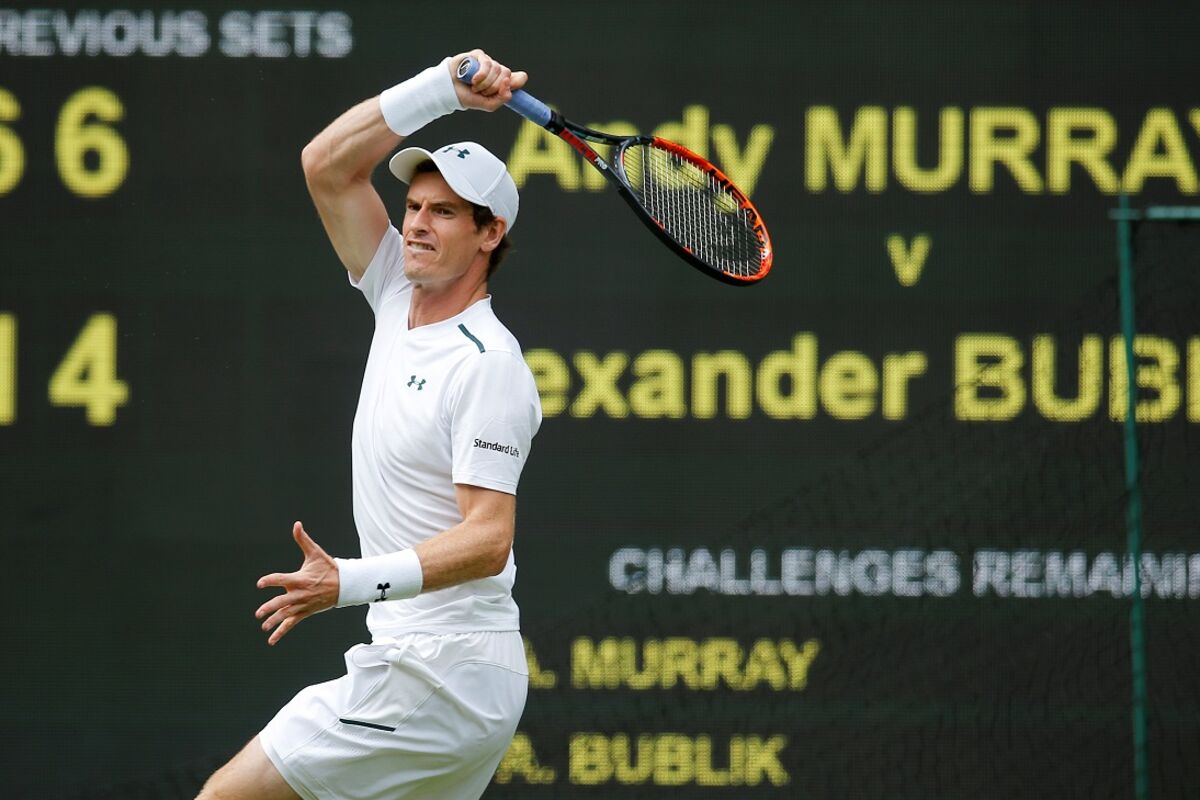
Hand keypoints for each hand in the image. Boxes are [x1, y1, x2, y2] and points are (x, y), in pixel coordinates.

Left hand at [255, 521, 338, 644]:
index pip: (281, 580)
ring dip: (274, 622)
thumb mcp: (316, 553)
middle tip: (258, 613)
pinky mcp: (305, 612)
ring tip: (264, 626)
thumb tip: (297, 524)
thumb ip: (303, 540)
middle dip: (269, 608)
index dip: (270, 581)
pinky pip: (291, 624)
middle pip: (281, 602)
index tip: (260, 583)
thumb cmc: (328, 568)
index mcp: (299, 579)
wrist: (345, 584)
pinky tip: (271, 640)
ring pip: (285, 615)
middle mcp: (299, 594)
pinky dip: (281, 632)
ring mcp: (302, 605)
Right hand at [448, 48, 527, 111]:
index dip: (517, 82)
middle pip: (507, 75)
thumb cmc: (469, 97)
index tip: (507, 87)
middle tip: (482, 92)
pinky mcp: (479, 55)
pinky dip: (481, 75)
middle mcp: (497, 71)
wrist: (450, 90)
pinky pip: (487, 63)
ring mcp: (489, 62)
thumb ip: (501, 99)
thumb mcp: (488, 105)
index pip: (520, 78)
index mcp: (503, 82)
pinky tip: (474, 80)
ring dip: (485, 83)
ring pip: (497, 69)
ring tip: (475, 87)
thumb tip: (508, 84)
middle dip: (494, 87)